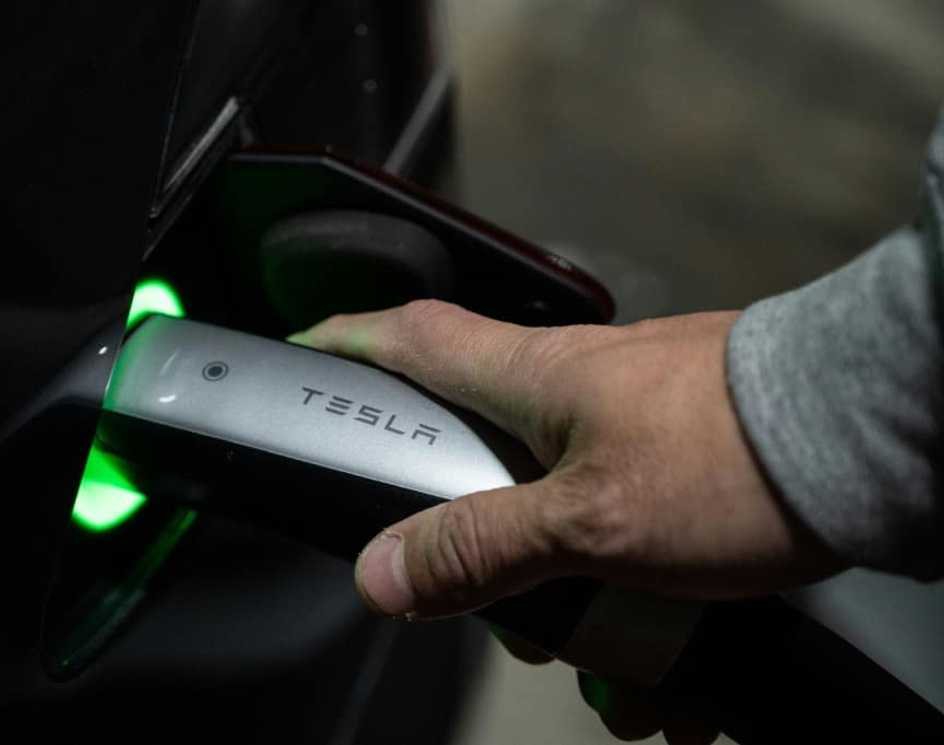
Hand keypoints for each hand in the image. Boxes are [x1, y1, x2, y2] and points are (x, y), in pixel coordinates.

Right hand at [288, 300, 840, 615]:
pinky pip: (622, 527)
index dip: (347, 341)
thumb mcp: (586, 522)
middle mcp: (572, 389)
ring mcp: (626, 422)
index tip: (301, 349)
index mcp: (532, 379)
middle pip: (474, 452)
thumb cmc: (735, 455)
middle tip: (488, 602)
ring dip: (566, 591)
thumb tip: (384, 574)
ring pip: (551, 510)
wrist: (870, 439)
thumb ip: (481, 548)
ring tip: (611, 657)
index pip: (410, 338)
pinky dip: (632, 591)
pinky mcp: (677, 456)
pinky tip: (667, 648)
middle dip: (471, 537)